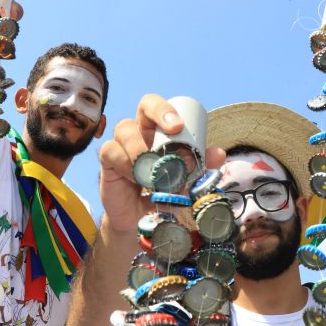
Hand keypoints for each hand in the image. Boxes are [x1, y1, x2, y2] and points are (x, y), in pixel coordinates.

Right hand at [98, 94, 225, 232]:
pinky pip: (111, 151)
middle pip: (144, 106)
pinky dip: (125, 163)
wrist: (140, 219)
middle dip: (159, 112)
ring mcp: (121, 144)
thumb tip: (218, 154)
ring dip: (141, 147)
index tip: (179, 125)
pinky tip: (135, 177)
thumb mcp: (185, 182)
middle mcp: (141, 132)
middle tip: (173, 129)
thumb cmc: (163, 194)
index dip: (167, 110)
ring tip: (152, 171)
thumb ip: (201, 168)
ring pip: (125, 129)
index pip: (161, 108)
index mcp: (159, 132)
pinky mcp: (108, 161)